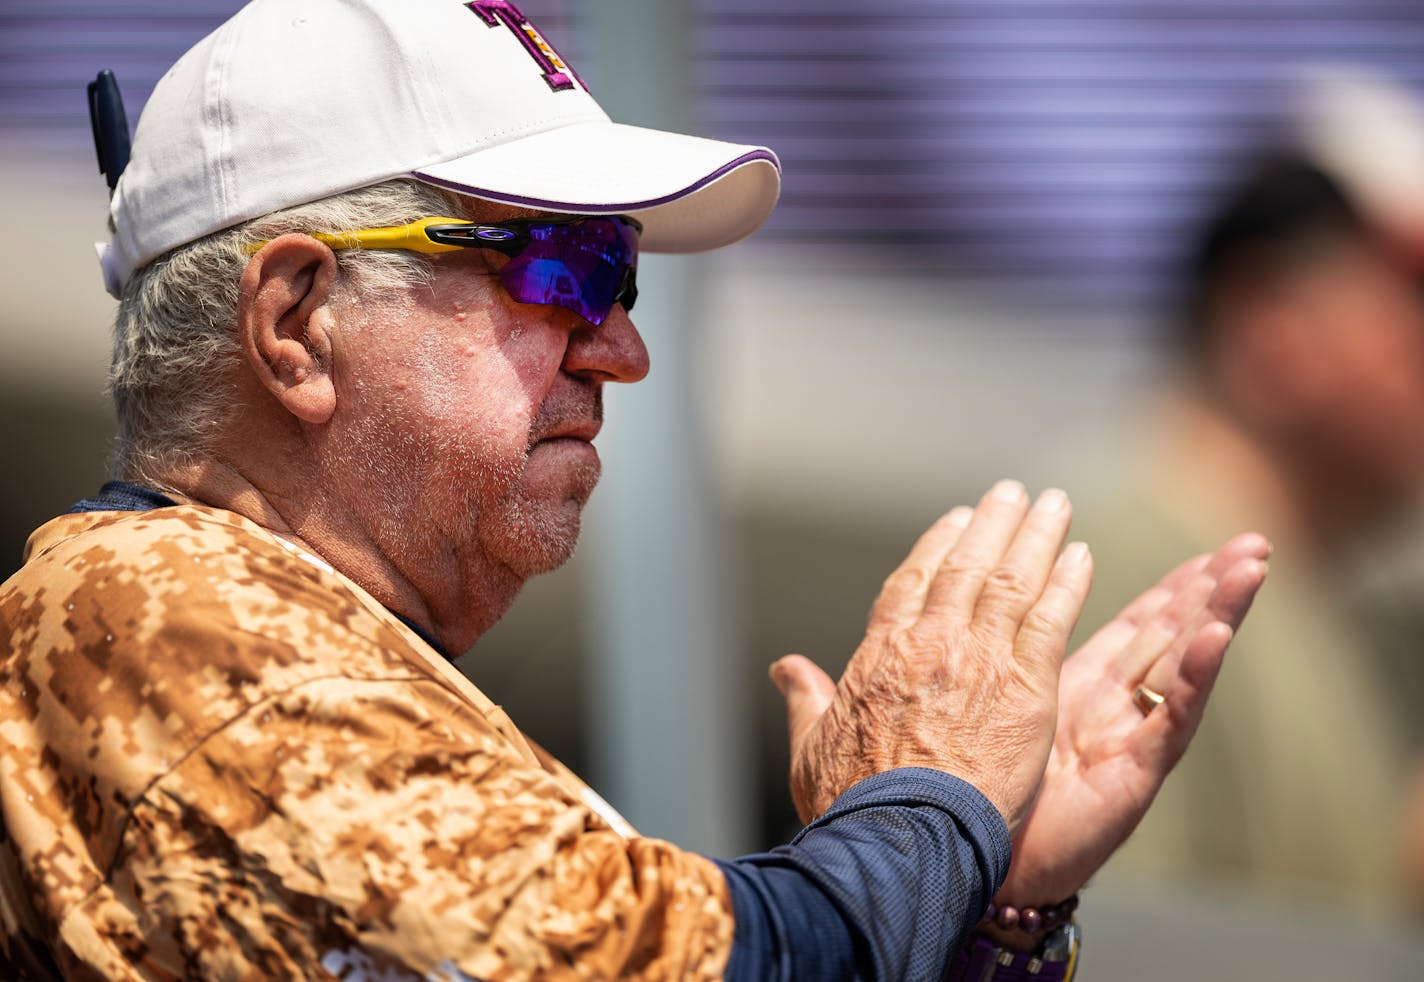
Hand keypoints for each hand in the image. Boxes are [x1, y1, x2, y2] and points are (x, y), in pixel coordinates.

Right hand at [771, 480, 1093, 832]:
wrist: (899, 836)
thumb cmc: (851, 804)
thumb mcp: (810, 748)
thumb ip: (805, 700)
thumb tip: (785, 670)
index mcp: (881, 654)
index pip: (914, 583)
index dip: (938, 546)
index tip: (957, 520)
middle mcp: (931, 643)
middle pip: (967, 567)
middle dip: (993, 524)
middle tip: (1013, 493)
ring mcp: (979, 659)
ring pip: (1012, 580)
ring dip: (1036, 537)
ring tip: (1054, 504)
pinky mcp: (1025, 687)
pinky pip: (1051, 619)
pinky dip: (1067, 584)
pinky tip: (1082, 556)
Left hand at [994, 532, 1269, 911]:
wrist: (977, 858)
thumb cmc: (986, 788)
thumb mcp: (1002, 706)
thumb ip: (1014, 661)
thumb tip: (994, 603)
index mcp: (1086, 686)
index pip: (1139, 625)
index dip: (1175, 587)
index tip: (1210, 548)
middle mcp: (1116, 708)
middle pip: (1172, 636)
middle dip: (1212, 588)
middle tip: (1255, 541)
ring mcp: (1130, 739)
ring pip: (1182, 666)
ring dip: (1218, 615)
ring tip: (1251, 570)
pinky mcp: (1133, 775)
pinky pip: (1168, 718)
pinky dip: (1194, 677)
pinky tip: (1215, 637)